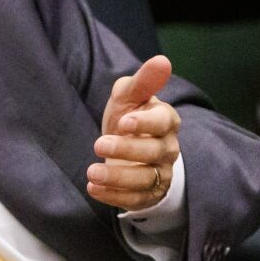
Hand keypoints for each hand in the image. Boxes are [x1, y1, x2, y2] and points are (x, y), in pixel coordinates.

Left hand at [88, 54, 179, 210]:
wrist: (127, 150)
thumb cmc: (128, 118)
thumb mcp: (129, 97)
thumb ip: (142, 81)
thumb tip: (162, 61)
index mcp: (166, 121)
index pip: (164, 122)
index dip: (146, 123)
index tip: (124, 122)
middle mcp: (168, 148)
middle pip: (155, 152)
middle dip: (127, 149)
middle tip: (98, 144)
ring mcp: (160, 173)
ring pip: (145, 179)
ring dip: (118, 177)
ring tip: (91, 172)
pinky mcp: (148, 194)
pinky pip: (136, 199)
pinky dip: (114, 196)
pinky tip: (93, 188)